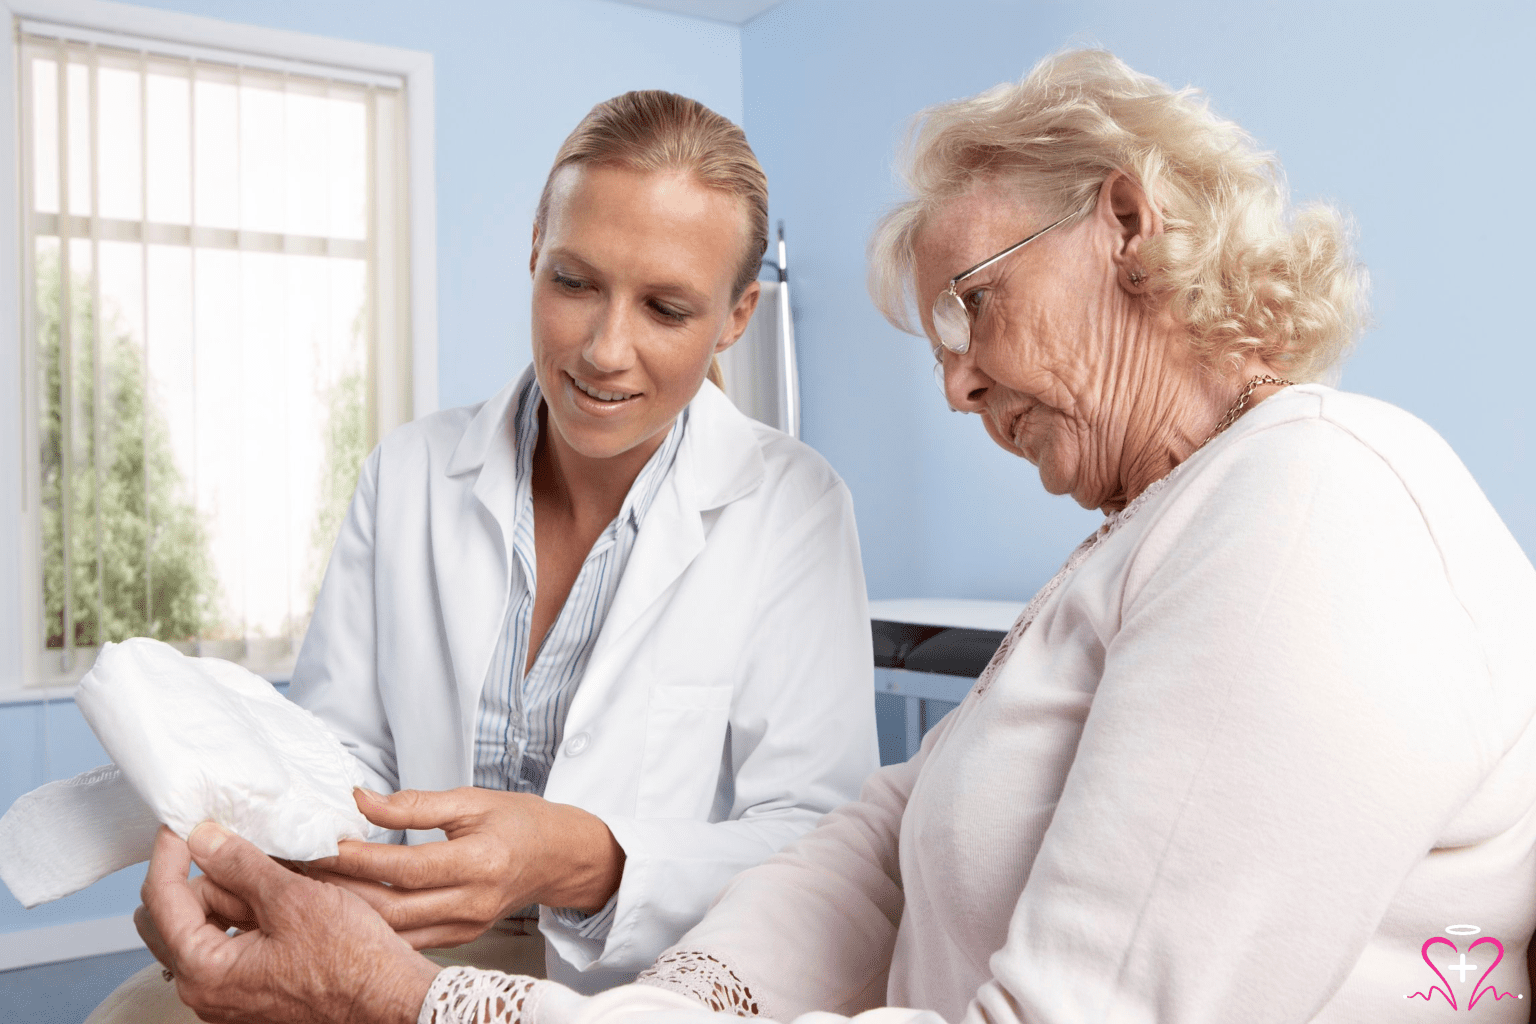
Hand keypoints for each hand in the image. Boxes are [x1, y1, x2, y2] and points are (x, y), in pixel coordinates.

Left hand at [139, 824, 439, 1023]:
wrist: (389, 998)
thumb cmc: (351, 961)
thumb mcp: (293, 898)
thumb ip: (239, 864)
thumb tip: (203, 839)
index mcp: (204, 972)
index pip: (162, 898)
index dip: (172, 851)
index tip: (185, 822)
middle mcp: (206, 991)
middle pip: (176, 915)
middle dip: (203, 877)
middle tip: (242, 852)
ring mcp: (228, 995)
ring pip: (204, 928)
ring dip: (229, 896)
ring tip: (275, 880)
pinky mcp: (251, 992)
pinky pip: (229, 946)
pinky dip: (245, 917)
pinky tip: (280, 902)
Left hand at [305, 787, 624, 949]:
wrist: (559, 858)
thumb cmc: (521, 822)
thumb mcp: (473, 800)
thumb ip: (414, 804)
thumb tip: (361, 800)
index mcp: (481, 861)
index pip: (407, 867)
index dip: (359, 858)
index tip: (320, 843)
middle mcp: (473, 902)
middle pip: (391, 908)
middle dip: (339, 890)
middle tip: (300, 870)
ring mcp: (467, 927)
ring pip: (393, 931)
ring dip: (347, 912)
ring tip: (309, 890)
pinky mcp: (460, 938)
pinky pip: (406, 939)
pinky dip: (371, 926)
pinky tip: (343, 910)